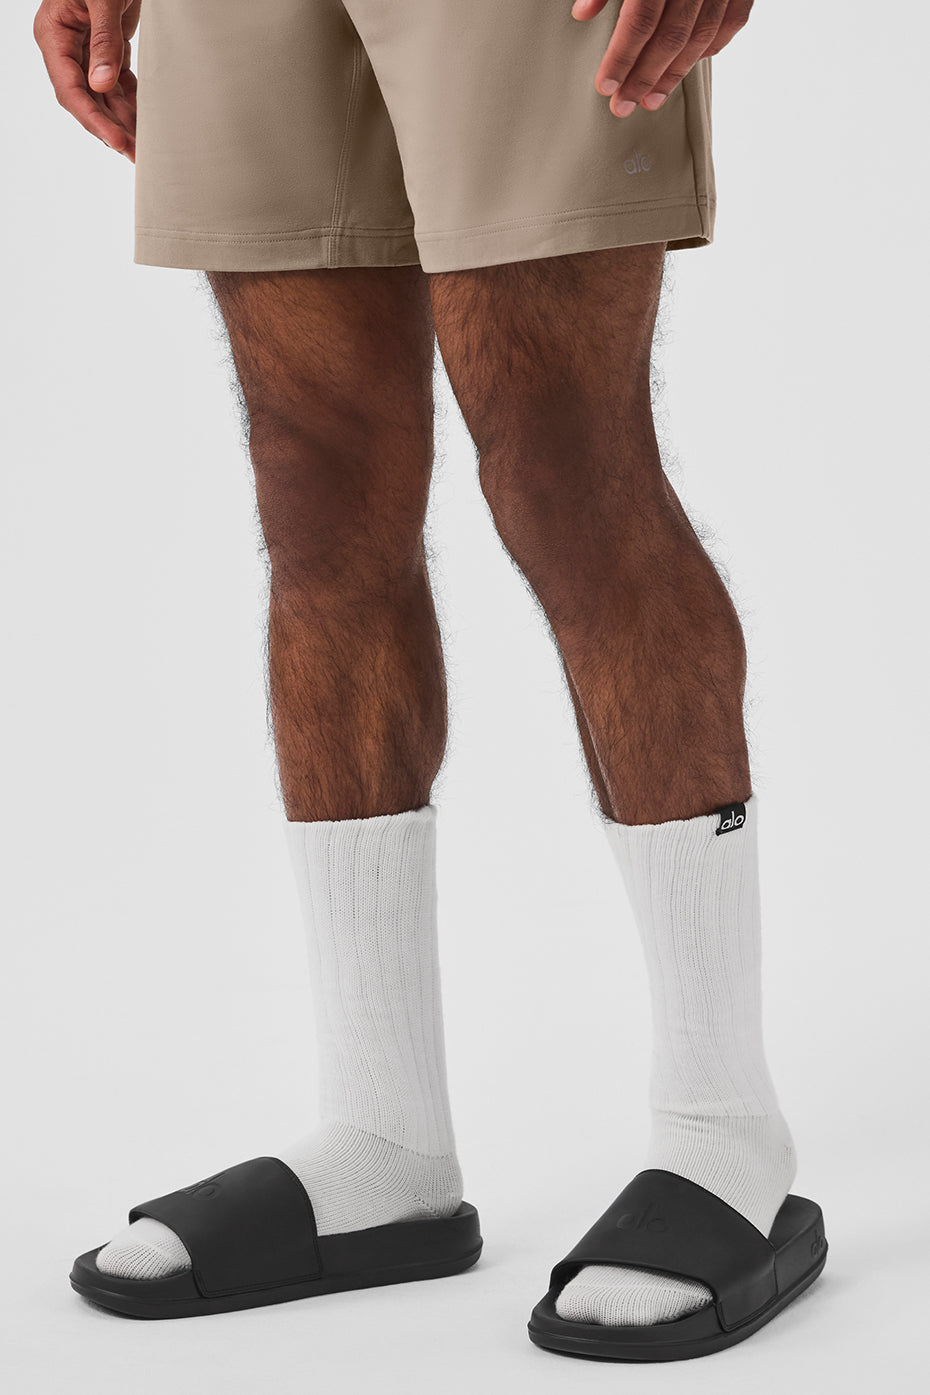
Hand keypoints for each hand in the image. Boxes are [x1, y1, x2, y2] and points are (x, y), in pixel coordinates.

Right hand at [34, 0, 141, 158]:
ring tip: (143, 147)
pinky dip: (131, 103)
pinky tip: (144, 122)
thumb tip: (102, 84)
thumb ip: (104, 40)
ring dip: (123, 122)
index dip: (93, 119)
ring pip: (103, 97)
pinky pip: (118, 84)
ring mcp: (87, 50)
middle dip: (110, 129)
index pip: (70, 89)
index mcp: (54, 35)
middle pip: (86, 101)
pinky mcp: (108, 49)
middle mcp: (67, 47)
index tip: (115, 141)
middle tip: (134, 154)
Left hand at [571, 0, 753, 116]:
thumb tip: (582, 13)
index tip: (605, 86)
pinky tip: (690, 64)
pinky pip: (731, 21)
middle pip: (671, 36)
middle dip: (645, 77)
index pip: (640, 18)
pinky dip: (711, 47)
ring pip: (701, 36)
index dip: (622, 56)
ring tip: (651, 99)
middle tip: (623, 106)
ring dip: (675, 73)